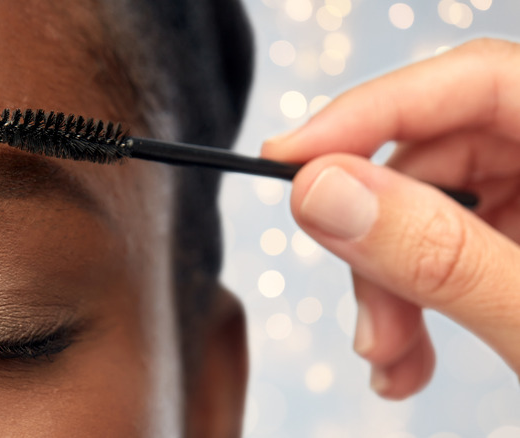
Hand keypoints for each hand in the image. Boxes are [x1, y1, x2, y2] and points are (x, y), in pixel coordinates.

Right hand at [262, 38, 519, 399]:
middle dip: (380, 242)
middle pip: (441, 160)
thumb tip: (324, 192)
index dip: (373, 112)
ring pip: (429, 212)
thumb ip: (442, 255)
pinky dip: (414, 304)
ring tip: (389, 355)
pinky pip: (447, 252)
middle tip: (361, 313)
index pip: (479, 81)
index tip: (289, 159)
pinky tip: (410, 356)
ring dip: (390, 287)